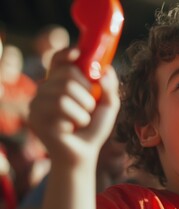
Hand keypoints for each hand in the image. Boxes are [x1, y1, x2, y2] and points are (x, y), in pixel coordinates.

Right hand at [28, 48, 119, 169]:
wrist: (85, 152)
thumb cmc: (94, 127)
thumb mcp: (109, 104)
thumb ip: (110, 86)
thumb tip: (106, 69)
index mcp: (61, 82)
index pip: (58, 59)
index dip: (66, 53)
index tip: (78, 54)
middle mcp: (46, 88)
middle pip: (67, 74)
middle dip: (87, 92)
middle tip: (89, 107)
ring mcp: (38, 102)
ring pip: (64, 93)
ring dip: (83, 109)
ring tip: (82, 120)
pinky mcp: (35, 117)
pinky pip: (60, 109)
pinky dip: (76, 119)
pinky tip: (71, 128)